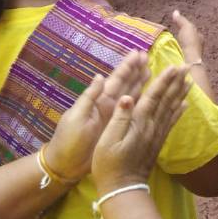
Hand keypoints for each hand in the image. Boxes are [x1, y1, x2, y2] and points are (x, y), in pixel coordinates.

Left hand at [42, 51, 149, 182]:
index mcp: (98, 101)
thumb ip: (89, 97)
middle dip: (137, 70)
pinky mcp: (118, 129)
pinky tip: (150, 97)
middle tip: (148, 57)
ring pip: (131, 95)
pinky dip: (141, 103)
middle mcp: (108, 105)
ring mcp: (114, 117)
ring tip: (151, 70)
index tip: (137, 53)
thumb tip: (100, 76)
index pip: (115, 79)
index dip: (126, 67)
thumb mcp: (76, 117)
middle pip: (126, 84)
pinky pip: (132, 112)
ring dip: (141, 83)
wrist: (66, 165)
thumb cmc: (69, 140)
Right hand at [90, 63, 190, 192]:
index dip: (163, 81)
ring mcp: (156, 134)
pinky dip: (179, 111)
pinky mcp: (157, 142)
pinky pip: (171, 123)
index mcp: (138, 123)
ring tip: (189, 79)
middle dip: (176, 82)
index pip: (154, 97)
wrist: (123, 189)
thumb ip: (118, 118)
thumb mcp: (107, 141)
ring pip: (171, 109)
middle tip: (186, 66)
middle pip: (166, 100)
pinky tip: (185, 104)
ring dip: (180, 93)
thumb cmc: (108, 165)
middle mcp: (152, 126)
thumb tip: (127, 97)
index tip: (173, 66)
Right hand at [167, 9, 203, 64]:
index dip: (187, 28)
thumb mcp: (186, 27)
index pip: (193, 31)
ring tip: (173, 45)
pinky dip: (179, 52)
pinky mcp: (188, 60)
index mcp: (200, 37)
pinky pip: (183, 54)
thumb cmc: (190, 42)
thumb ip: (181, 20)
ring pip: (188, 48)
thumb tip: (175, 12)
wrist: (190, 59)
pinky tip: (174, 53)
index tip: (180, 28)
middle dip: (185, 38)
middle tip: (176, 37)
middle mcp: (198, 45)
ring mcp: (194, 54)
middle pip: (191, 40)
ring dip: (182, 46)